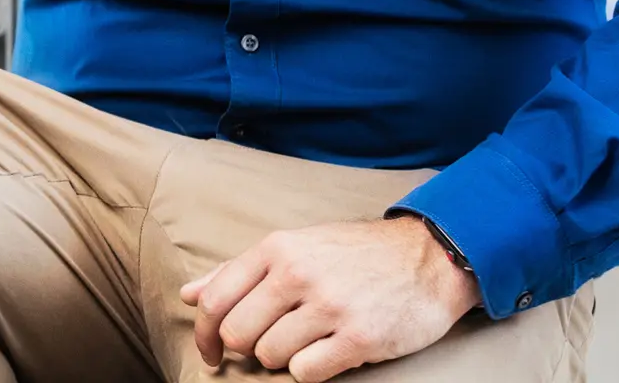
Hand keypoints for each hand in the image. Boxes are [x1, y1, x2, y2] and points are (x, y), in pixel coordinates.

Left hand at [183, 217, 479, 381]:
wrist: (428, 258)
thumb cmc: (353, 254)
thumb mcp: (294, 247)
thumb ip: (239, 271)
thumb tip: (190, 295)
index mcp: (277, 249)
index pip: (215, 300)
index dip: (205, 335)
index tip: (211, 353)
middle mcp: (298, 274)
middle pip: (237, 333)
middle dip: (245, 349)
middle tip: (266, 347)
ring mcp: (329, 306)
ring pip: (270, 356)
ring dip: (281, 359)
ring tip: (305, 343)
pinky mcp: (358, 338)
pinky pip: (306, 373)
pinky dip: (310, 370)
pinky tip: (327, 353)